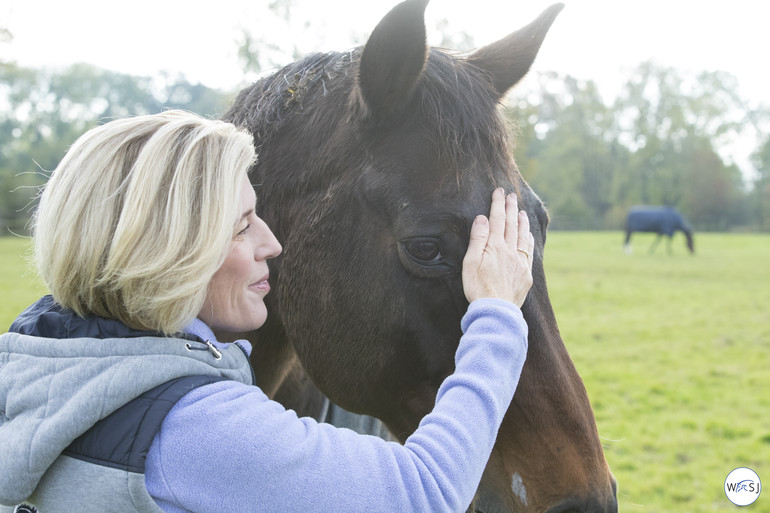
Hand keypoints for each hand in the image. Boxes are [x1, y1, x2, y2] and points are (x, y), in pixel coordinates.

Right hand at [462, 188, 534, 306]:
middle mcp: (509, 251)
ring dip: (521, 222)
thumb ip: (478, 239)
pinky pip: (529, 252)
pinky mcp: (525, 274)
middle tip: (511, 195)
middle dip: (510, 208)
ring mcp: (519, 262)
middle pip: (510, 225)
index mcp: (495, 246)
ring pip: (522, 236)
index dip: (498, 204)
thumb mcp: (471, 262)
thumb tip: (483, 218)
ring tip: (521, 211)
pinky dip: (529, 240)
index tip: (499, 191)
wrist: (496, 310)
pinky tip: (528, 235)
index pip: (496, 220)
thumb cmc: (478, 287)